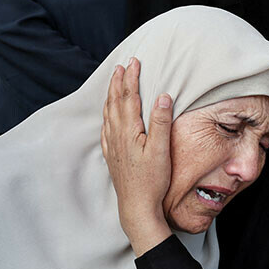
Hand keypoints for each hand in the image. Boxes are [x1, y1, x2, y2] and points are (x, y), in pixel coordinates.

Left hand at [101, 58, 172, 255]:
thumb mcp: (161, 150)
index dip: (131, 78)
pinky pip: (106, 128)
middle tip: (122, 65)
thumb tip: (163, 96)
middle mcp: (116, 135)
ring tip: (114, 83)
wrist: (136, 206)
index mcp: (129, 130)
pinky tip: (108, 115)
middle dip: (119, 81)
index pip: (129, 96)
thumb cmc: (151, 181)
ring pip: (108, 113)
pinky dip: (107, 114)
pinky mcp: (112, 155)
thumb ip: (160, 122)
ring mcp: (112, 146)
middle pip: (115, 101)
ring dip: (111, 95)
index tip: (134, 62)